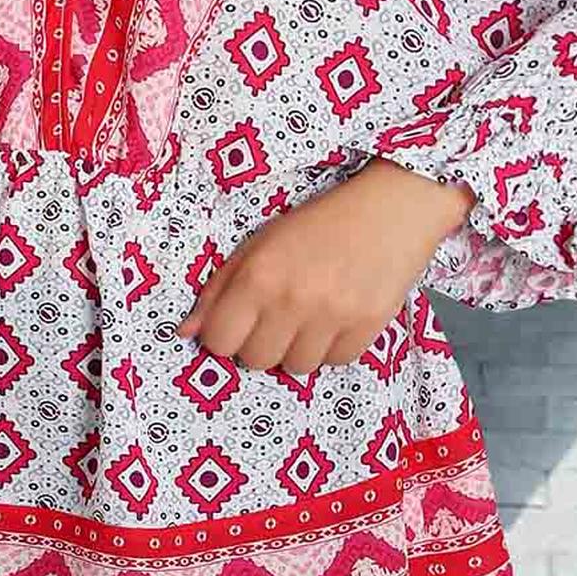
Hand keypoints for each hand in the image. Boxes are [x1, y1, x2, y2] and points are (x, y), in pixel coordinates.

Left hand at [174, 156, 475, 372]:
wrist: (390, 208)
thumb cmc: (318, 223)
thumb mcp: (260, 243)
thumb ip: (221, 287)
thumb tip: (186, 332)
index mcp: (259, 274)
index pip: (218, 340)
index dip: (225, 333)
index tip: (239, 320)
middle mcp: (293, 299)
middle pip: (255, 360)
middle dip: (260, 342)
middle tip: (277, 314)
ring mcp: (333, 316)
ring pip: (295, 367)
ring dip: (297, 347)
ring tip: (310, 315)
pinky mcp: (368, 327)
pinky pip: (334, 363)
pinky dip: (332, 347)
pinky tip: (337, 317)